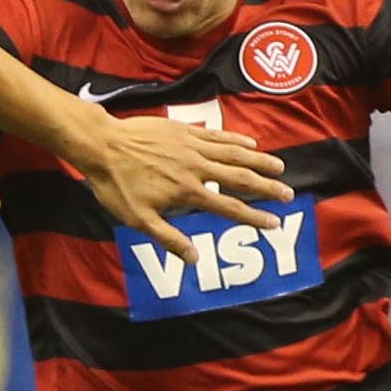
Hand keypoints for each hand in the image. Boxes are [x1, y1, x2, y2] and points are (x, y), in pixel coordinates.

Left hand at [81, 118, 291, 260]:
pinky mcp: (184, 130)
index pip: (229, 207)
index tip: (273, 223)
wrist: (102, 145)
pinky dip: (236, 139)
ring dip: (259, 161)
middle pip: (239, 178)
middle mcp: (196, 168)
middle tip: (288, 194)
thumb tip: (194, 259)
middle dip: (266, 188)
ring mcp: (191, 146)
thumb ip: (169, 239)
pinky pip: (217, 135)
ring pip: (233, 153)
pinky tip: (250, 143)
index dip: (254, 217)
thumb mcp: (138, 220)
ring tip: (279, 167)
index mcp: (187, 193)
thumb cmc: (117, 186)